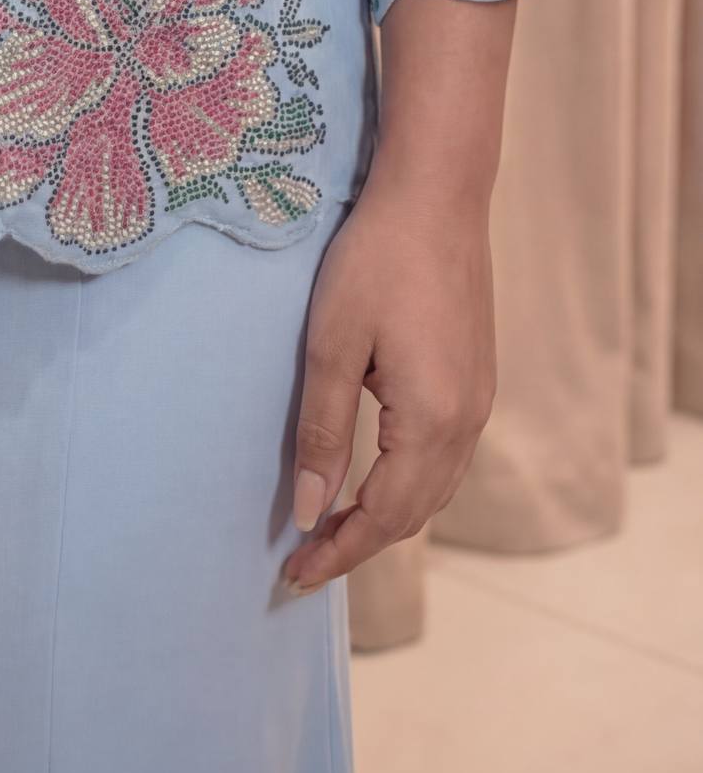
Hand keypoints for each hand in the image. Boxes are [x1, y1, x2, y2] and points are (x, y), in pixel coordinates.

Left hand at [281, 168, 495, 591]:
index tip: (293, 578)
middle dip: (360, 545)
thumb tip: (311, 512)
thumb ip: (323, 432)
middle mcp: (467, 421)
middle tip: (304, 564)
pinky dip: (408, 486)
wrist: (438, 195)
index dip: (339, 553)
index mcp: (432, 420)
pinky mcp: (477, 378)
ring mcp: (479, 400)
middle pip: (414, 514)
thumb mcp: (332, 345)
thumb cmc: (376, 260)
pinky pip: (445, 458)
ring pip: (434, 489)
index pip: (384, 517)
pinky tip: (375, 479)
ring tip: (333, 532)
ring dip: (386, 518)